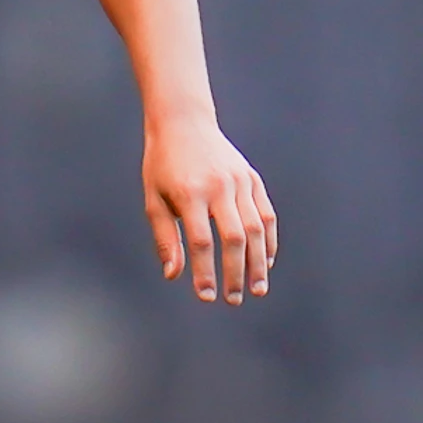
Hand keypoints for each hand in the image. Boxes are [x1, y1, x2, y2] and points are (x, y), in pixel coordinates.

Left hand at [144, 115, 277, 303]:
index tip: (206, 297)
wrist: (183, 123)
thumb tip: (173, 276)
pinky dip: (268, 240)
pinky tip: (265, 262)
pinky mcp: (252, 179)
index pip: (202, 242)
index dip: (205, 272)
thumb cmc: (162, 166)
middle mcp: (219, 187)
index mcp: (190, 193)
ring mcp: (239, 181)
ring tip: (257, 289)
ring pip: (256, 228)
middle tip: (234, 299)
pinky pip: (266, 214)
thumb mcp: (153, 200)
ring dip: (258, 263)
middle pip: (235, 238)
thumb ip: (164, 238)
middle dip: (236, 273)